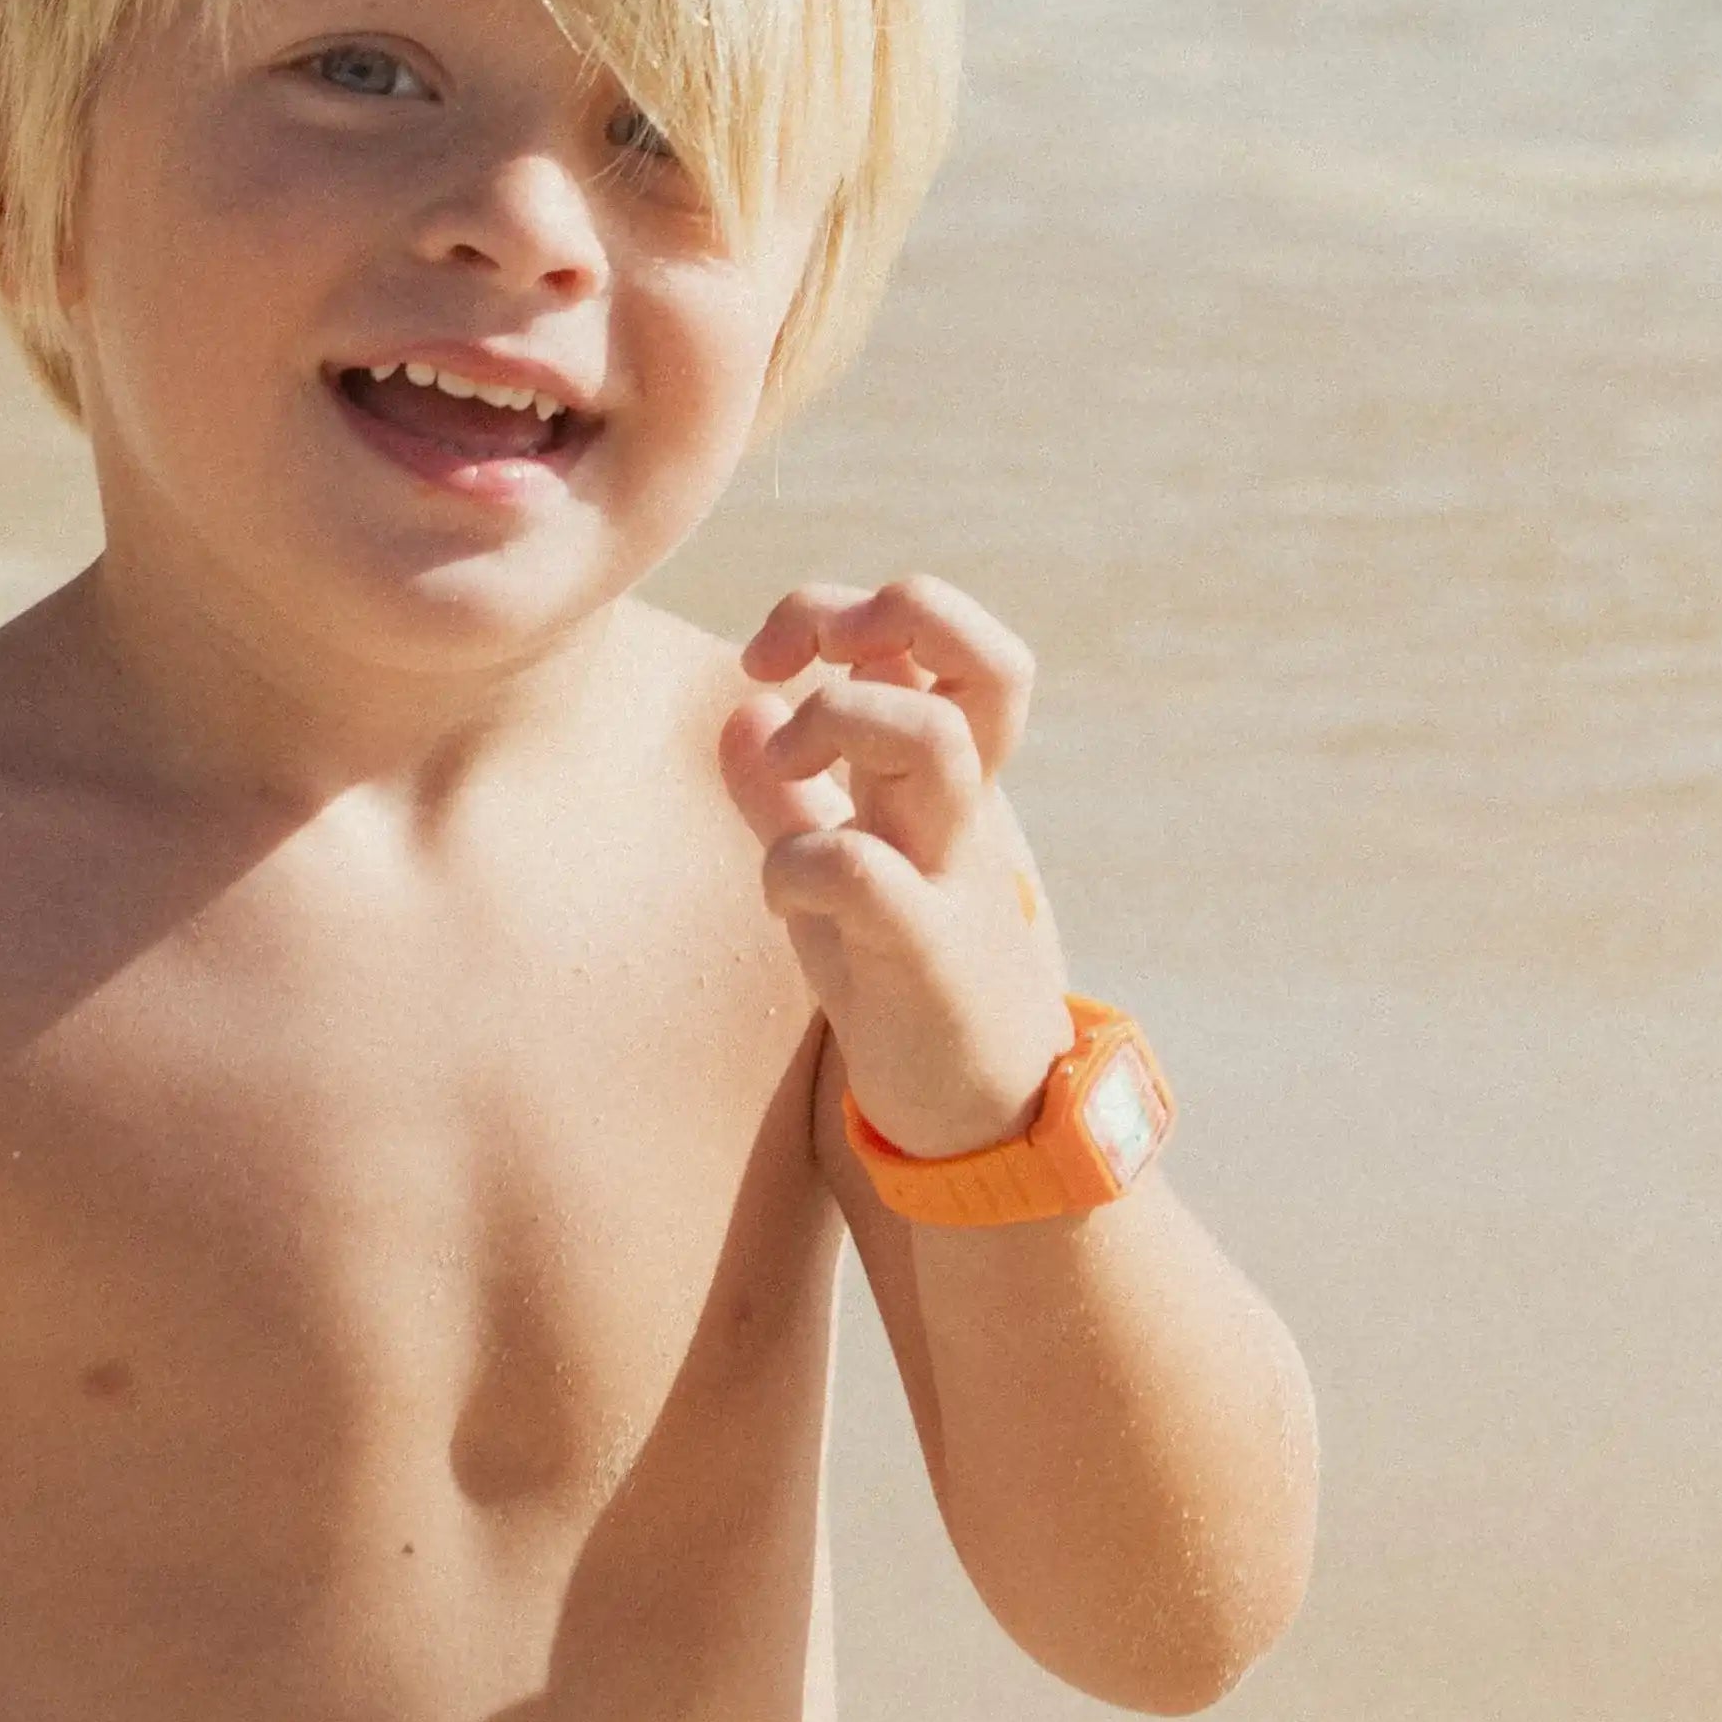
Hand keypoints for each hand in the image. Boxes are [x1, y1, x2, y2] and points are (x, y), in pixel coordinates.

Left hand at [724, 577, 1075, 1163]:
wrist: (983, 1114)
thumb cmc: (907, 980)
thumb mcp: (837, 869)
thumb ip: (785, 792)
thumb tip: (739, 712)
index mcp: (949, 773)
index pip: (933, 630)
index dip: (840, 607)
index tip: (768, 660)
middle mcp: (964, 806)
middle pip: (970, 651)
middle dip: (855, 622)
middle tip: (782, 673)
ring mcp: (954, 873)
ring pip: (933, 737)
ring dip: (834, 722)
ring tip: (786, 768)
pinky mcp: (929, 954)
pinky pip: (867, 874)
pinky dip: (798, 860)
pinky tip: (779, 891)